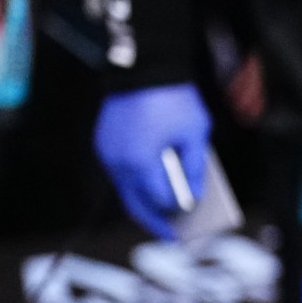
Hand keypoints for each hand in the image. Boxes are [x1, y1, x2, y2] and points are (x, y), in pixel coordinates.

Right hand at [94, 84, 211, 239]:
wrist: (144, 65)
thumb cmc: (174, 99)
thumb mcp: (196, 134)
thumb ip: (194, 168)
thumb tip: (193, 197)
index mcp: (141, 162)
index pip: (160, 200)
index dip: (178, 211)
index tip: (192, 222)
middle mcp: (118, 162)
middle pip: (135, 204)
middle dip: (154, 222)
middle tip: (173, 237)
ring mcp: (107, 153)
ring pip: (125, 190)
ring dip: (144, 203)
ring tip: (165, 216)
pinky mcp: (104, 143)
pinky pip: (121, 173)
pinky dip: (136, 184)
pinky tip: (154, 189)